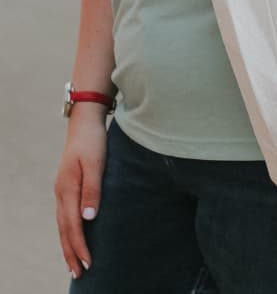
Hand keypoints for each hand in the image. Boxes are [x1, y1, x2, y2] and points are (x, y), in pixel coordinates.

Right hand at [54, 109, 107, 279]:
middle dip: (71, 252)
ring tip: (74, 263)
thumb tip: (89, 219)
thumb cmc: (93, 141)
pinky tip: (73, 237)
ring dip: (68, 245)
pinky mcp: (66, 186)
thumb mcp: (96, 163)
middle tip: (79, 274)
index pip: (73, 226)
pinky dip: (68, 231)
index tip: (88, 263)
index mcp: (67, 189)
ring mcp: (62, 190)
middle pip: (64, 229)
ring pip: (63, 224)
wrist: (84, 122)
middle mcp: (61, 192)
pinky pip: (65, 215)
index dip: (80, 246)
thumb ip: (92, 190)